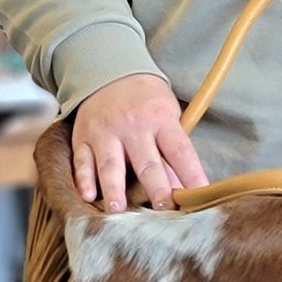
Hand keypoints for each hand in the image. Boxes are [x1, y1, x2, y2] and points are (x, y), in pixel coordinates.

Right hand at [71, 73, 208, 211]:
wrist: (111, 70)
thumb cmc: (147, 100)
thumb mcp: (168, 116)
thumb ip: (172, 153)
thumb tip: (182, 190)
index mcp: (161, 120)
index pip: (180, 152)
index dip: (191, 176)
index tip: (198, 198)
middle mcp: (134, 126)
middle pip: (147, 162)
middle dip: (156, 188)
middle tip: (162, 209)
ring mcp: (106, 132)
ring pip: (111, 164)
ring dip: (114, 189)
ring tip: (117, 210)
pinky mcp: (83, 136)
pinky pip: (82, 160)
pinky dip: (84, 178)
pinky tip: (88, 195)